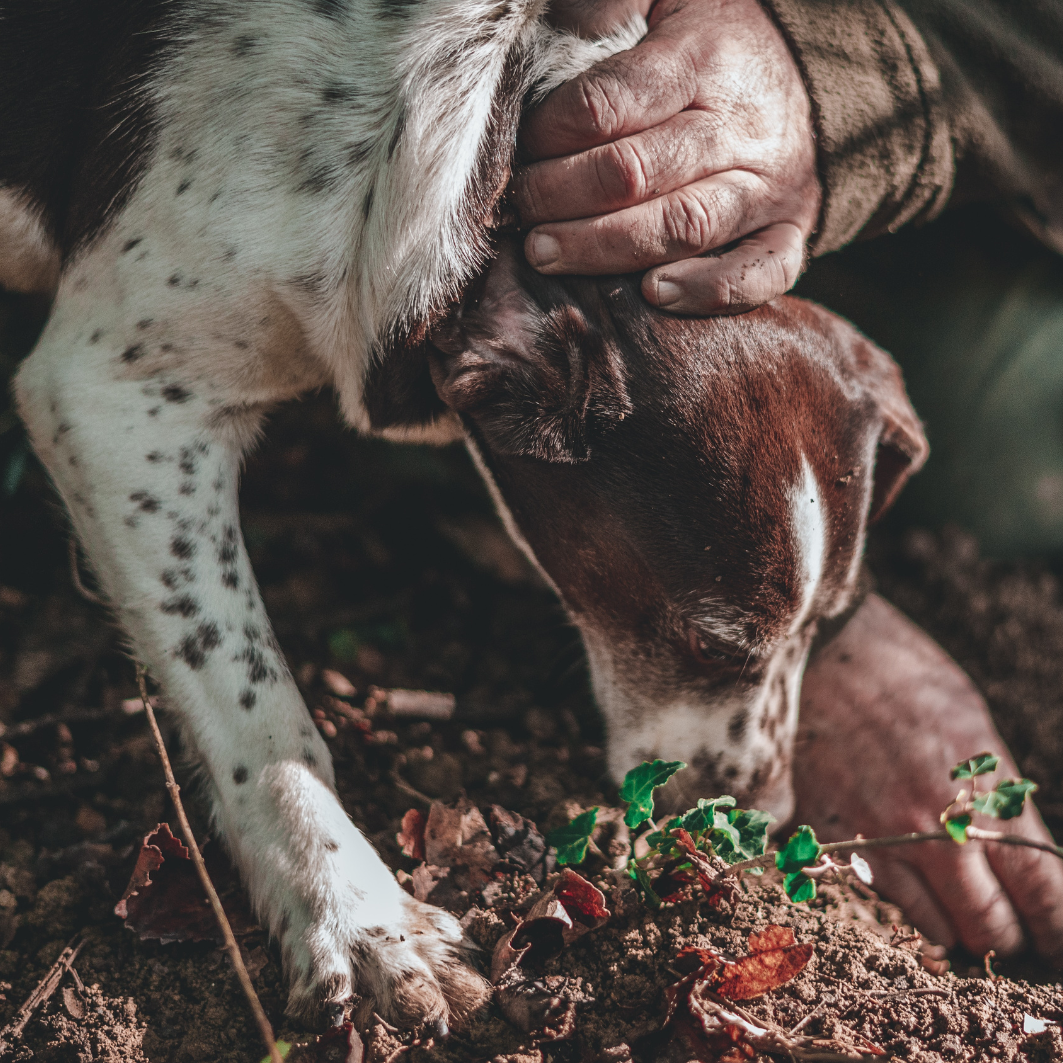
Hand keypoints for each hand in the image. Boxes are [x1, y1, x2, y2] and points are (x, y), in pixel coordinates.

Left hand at [517, 0, 820, 314]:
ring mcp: (768, 187)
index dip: (551, 133)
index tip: (520, 148)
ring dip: (605, 249)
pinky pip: (759, 272)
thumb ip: (608, 5)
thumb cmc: (714, 46)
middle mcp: (738, 128)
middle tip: (520, 210)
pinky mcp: (789, 232)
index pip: (609, 104)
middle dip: (560, 197)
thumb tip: (557, 24)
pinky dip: (708, 291)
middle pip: (635, 174)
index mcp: (701, 60)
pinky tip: (653, 295)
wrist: (812, 80)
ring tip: (547, 255)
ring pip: (683, 228)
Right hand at [795, 594, 1062, 964]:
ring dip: (958, 927)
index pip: (1043, 891)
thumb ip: (994, 790)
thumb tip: (1017, 846)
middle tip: (1016, 932)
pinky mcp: (833, 838)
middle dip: (1012, 935)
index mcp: (983, 790)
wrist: (812, 649)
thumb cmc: (897, 670)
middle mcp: (937, 826)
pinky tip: (914, 888)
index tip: (1057, 934)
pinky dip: (906, 904)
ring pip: (938, 927)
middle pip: (992, 924)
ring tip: (964, 914)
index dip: (1056, 924)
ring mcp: (881, 837)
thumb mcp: (969, 721)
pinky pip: (882, 900)